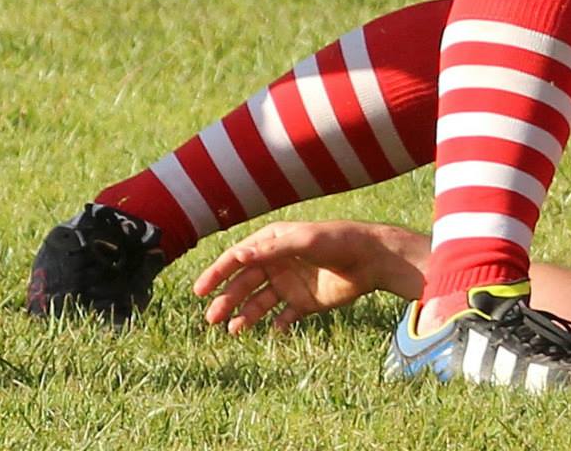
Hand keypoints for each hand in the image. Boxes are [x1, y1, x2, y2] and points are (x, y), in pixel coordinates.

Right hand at [193, 221, 414, 334]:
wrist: (371, 259)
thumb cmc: (336, 240)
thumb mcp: (302, 241)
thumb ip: (270, 249)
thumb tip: (236, 256)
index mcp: (269, 244)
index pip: (235, 260)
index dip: (216, 274)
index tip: (199, 290)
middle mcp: (275, 264)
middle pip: (244, 284)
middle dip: (226, 300)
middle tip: (210, 318)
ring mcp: (290, 284)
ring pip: (260, 302)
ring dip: (246, 315)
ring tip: (234, 331)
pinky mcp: (306, 302)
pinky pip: (286, 316)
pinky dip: (278, 323)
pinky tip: (273, 330)